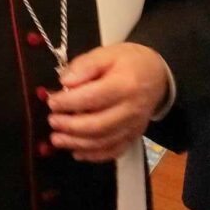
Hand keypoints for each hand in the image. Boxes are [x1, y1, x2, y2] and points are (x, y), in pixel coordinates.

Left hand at [46, 43, 168, 161]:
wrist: (157, 75)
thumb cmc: (128, 62)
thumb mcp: (107, 53)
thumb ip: (85, 65)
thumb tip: (65, 81)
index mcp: (125, 85)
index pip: (93, 97)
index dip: (69, 102)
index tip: (52, 102)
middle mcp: (131, 110)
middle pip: (98, 125)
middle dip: (70, 126)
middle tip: (52, 121)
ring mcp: (134, 126)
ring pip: (104, 142)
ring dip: (77, 143)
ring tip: (56, 139)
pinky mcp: (134, 136)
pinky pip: (114, 151)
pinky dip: (94, 155)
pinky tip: (76, 152)